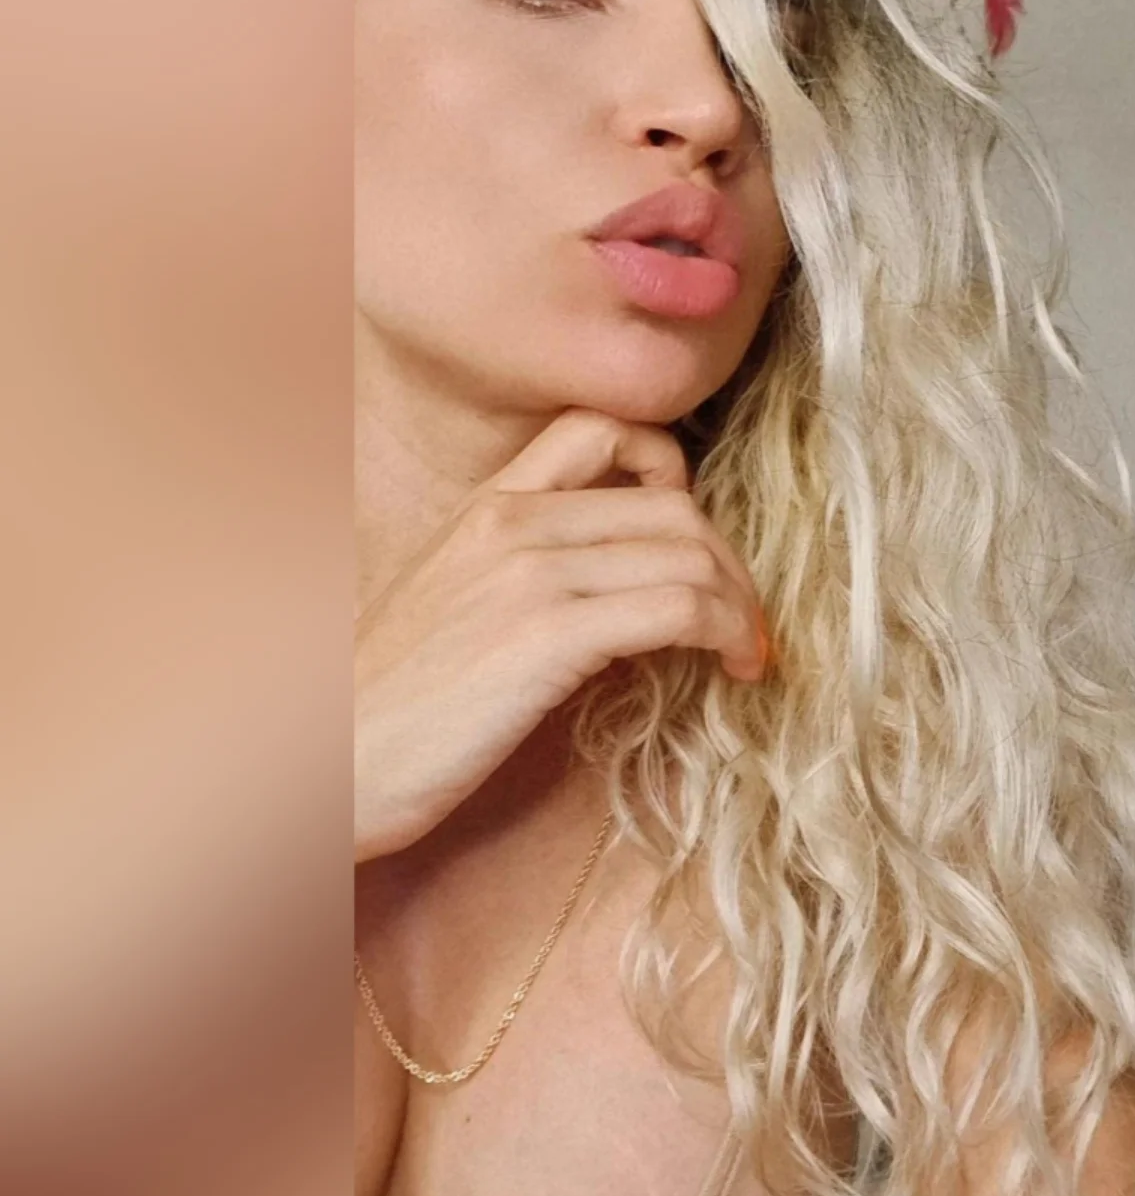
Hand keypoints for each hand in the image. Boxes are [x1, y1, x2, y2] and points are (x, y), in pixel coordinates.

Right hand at [354, 409, 768, 861]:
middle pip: (673, 505)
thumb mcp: (456, 599)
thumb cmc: (396, 702)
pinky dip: (728, 631)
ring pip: (688, 553)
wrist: (326, 764)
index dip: (671, 471)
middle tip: (745, 619)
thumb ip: (528, 567)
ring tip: (747, 650)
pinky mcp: (547, 636)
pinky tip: (732, 666)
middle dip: (729, 563)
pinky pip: (679, 607)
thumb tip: (626, 584)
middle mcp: (512, 520)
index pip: (603, 430)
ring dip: (741, 604)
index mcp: (488, 503)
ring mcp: (530, 573)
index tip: (692, 540)